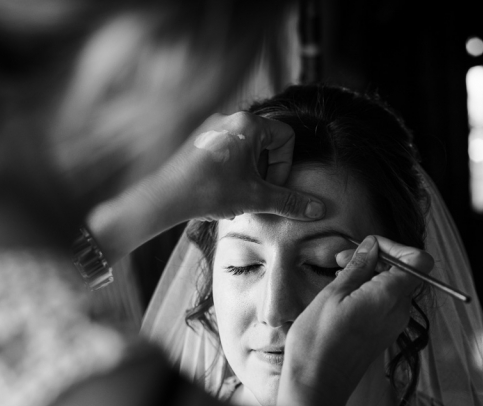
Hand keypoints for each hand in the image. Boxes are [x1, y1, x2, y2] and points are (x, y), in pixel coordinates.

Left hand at [154, 111, 324, 220]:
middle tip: (255, 194)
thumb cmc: (210, 191)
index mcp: (248, 123)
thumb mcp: (256, 197)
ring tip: (236, 196)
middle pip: (266, 143)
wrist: (164, 197)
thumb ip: (290, 202)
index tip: (271, 186)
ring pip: (246, 150)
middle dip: (265, 172)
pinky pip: (227, 152)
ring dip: (249, 175)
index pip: (286, 138)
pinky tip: (220, 193)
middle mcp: (229, 118)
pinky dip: (231, 173)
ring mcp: (211, 128)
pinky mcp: (198, 140)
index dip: (284, 166)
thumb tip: (319, 209)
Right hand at [277, 235, 432, 405]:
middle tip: (340, 259)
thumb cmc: (319, 342)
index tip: (367, 246)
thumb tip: (372, 246)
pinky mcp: (382, 334)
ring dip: (368, 275)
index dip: (396, 247)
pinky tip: (341, 295)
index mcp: (390, 297)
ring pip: (392, 287)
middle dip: (376, 258)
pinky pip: (383, 303)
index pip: (419, 260)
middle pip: (404, 271)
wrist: (317, 387)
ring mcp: (392, 325)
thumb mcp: (333, 294)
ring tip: (336, 276)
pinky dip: (366, 292)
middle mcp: (399, 311)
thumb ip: (357, 267)